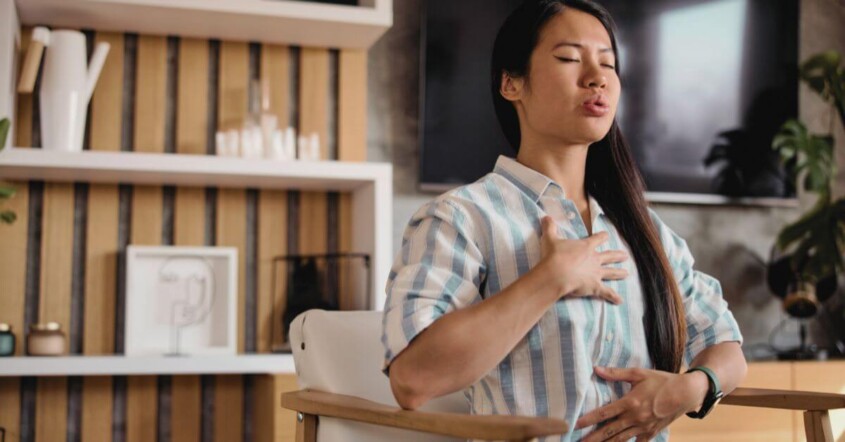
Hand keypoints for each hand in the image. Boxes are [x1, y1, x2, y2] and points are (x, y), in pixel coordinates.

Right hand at [539, 215, 628, 303]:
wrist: (556, 273)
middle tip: (625, 256)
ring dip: (619, 273)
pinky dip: (613, 297)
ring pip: (611, 273)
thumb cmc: (554, 255)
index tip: (606, 236)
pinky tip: (619, 301)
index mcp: (586, 247)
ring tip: (627, 274)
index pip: (598, 239)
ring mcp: (596, 273)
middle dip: (617, 255)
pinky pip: (606, 293)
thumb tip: (545, 217)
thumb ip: (549, 228)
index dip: (602, 237)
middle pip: (609, 256)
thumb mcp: (550, 239)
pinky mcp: (595, 287)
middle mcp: (594, 259)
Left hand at [575, 366, 708, 441]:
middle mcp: (635, 418)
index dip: (588, 419)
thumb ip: (616, 373)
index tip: (575, 424)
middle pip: (609, 431)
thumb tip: (597, 369)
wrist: (686, 393)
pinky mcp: (652, 433)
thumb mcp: (639, 373)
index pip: (604, 413)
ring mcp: (644, 428)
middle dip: (593, 438)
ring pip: (620, 439)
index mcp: (630, 402)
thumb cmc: (662, 380)